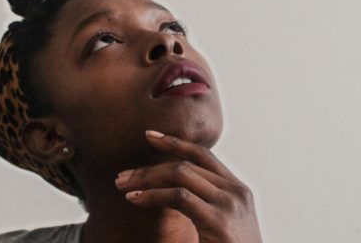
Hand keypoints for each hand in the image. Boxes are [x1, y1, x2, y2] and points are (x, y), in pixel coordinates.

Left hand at [114, 130, 261, 242]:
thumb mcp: (219, 223)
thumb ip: (202, 204)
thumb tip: (169, 188)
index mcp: (238, 190)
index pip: (203, 156)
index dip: (175, 143)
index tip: (150, 136)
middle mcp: (236, 192)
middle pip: (186, 164)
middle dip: (149, 168)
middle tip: (122, 177)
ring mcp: (229, 204)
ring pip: (180, 174)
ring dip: (146, 178)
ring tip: (122, 186)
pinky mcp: (219, 221)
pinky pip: (178, 197)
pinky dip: (152, 195)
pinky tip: (134, 198)